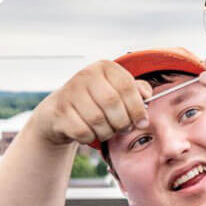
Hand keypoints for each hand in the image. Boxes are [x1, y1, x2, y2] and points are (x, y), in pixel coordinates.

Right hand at [30, 60, 151, 147]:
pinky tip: (91, 133)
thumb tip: (146, 95)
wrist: (60, 112)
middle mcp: (86, 75)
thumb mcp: (117, 91)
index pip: (126, 86)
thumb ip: (136, 90)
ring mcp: (70, 92)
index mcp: (105, 68)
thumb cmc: (96, 102)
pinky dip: (91, 137)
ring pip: (97, 119)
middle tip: (124, 128)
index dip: (137, 108)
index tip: (142, 122)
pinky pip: (83, 131)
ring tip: (107, 131)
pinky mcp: (60, 111)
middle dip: (123, 121)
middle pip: (112, 102)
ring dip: (107, 132)